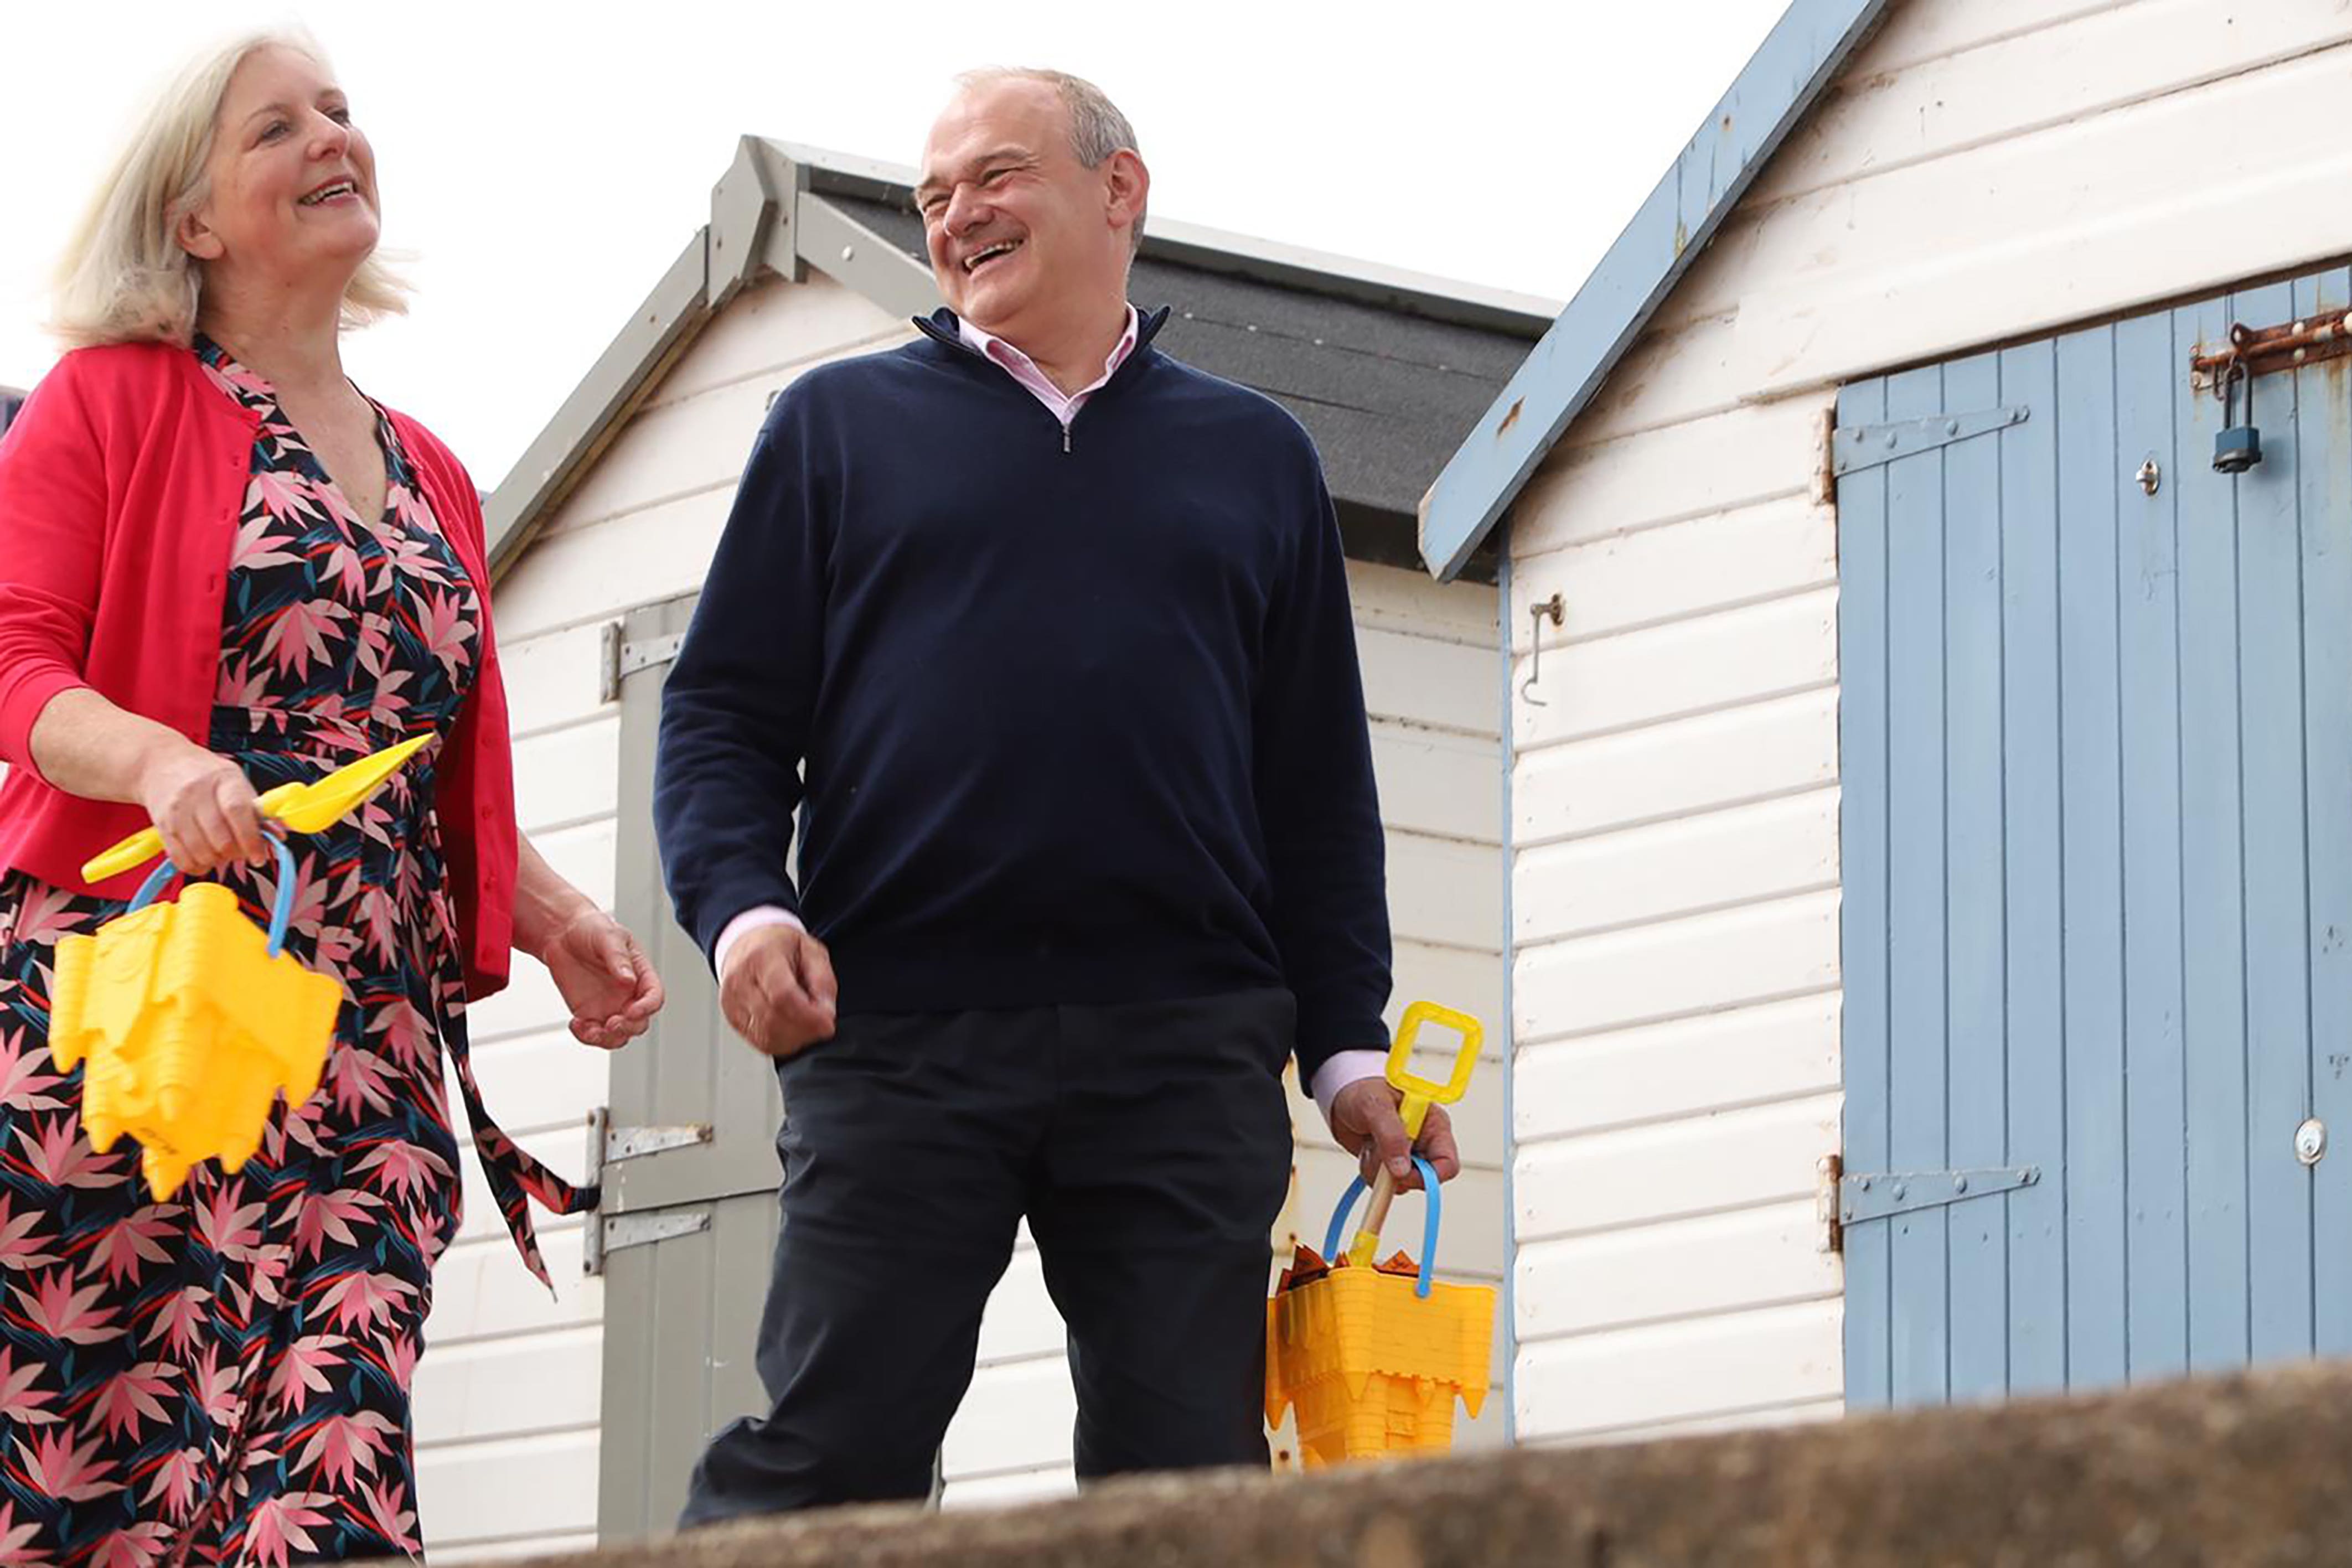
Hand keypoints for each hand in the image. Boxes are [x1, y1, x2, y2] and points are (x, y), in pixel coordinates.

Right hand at [136, 740, 269, 874]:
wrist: (161, 764)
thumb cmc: (206, 775)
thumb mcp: (236, 782)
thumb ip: (257, 810)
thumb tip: (279, 836)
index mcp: (224, 780)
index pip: (238, 812)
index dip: (251, 839)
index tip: (259, 856)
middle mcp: (197, 794)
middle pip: (221, 838)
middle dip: (236, 854)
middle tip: (241, 852)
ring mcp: (177, 811)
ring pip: (201, 853)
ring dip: (217, 861)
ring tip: (221, 852)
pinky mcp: (162, 826)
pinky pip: (181, 859)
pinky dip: (196, 866)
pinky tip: (203, 857)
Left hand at [543, 909, 664, 1048]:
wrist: (561, 934)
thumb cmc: (590, 929)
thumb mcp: (607, 936)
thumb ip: (618, 958)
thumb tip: (628, 980)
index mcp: (640, 974)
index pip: (654, 997)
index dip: (648, 1007)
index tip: (631, 1010)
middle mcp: (628, 994)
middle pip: (639, 1023)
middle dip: (628, 1027)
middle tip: (611, 1022)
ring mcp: (609, 1006)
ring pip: (619, 1036)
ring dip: (608, 1039)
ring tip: (590, 1029)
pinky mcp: (589, 1014)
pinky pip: (594, 1035)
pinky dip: (586, 1037)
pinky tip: (576, 1024)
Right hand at [721, 924, 836, 1058]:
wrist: (748, 943)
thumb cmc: (778, 946)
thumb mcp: (811, 951)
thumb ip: (822, 980)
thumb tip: (826, 1012)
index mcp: (760, 958)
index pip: (782, 996)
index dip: (808, 1016)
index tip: (827, 1023)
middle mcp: (740, 981)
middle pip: (774, 1020)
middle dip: (805, 1029)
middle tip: (821, 1022)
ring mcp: (732, 1003)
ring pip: (766, 1036)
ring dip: (795, 1038)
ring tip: (808, 1024)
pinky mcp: (733, 1019)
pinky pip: (760, 1042)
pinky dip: (782, 1042)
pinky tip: (793, 1029)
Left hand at [1329, 1077, 1461, 1191]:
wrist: (1342, 1099)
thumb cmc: (1364, 1092)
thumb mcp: (1376, 1106)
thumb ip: (1391, 1135)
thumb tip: (1402, 1170)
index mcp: (1435, 1125)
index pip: (1447, 1163)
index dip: (1429, 1176)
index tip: (1402, 1174)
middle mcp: (1425, 1143)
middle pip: (1423, 1179)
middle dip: (1396, 1172)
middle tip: (1377, 1151)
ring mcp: (1408, 1156)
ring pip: (1401, 1184)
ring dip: (1379, 1170)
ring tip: (1369, 1144)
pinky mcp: (1392, 1165)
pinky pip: (1385, 1184)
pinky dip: (1371, 1171)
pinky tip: (1366, 1150)